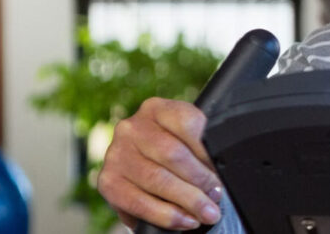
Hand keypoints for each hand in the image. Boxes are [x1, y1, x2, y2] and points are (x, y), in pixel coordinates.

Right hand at [97, 97, 224, 230]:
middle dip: (200, 180)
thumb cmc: (174, 152)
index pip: (187, 123)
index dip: (207, 149)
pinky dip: (166, 215)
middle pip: (172, 154)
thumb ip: (202, 146)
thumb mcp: (187, 139)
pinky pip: (139, 202)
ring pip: (157, 180)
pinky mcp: (107, 182)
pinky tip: (185, 220)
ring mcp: (116, 154)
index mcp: (156, 109)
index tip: (222, 169)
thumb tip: (221, 171)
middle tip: (217, 196)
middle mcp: (131, 128)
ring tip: (207, 213)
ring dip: (187, 200)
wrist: (144, 168)